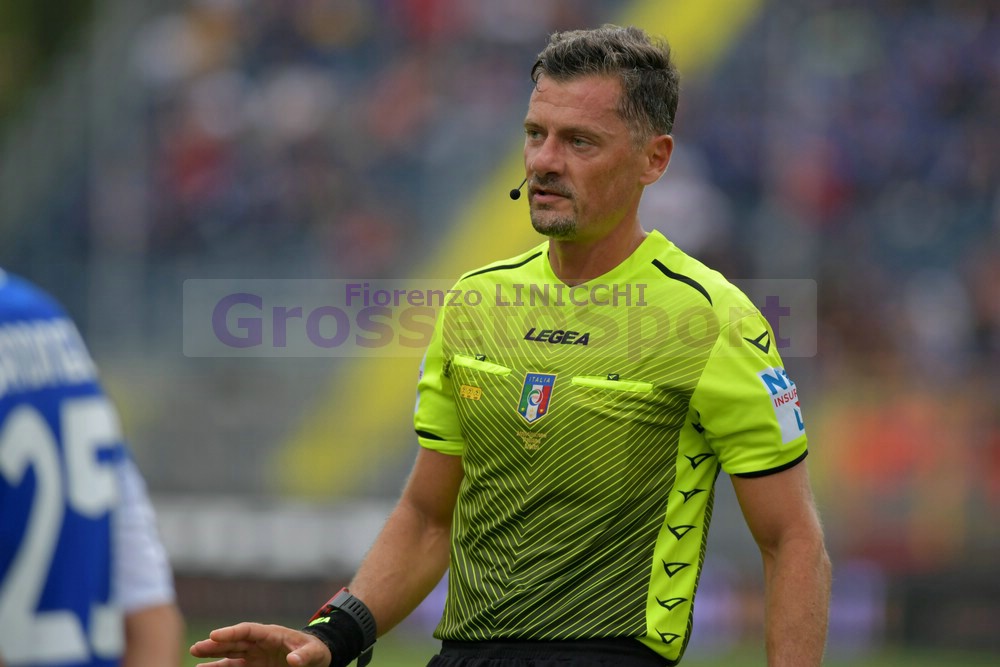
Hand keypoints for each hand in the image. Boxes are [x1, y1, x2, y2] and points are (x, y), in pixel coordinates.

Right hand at [190, 622, 330, 666]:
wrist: (315, 659)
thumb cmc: (315, 651)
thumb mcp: (314, 652)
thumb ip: (304, 655)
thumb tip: (294, 661)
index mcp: (272, 633)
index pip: (248, 630)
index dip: (231, 632)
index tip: (214, 635)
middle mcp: (259, 643)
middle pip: (234, 641)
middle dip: (216, 644)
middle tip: (196, 648)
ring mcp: (255, 655)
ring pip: (230, 654)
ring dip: (213, 655)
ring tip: (195, 655)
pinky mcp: (254, 666)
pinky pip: (234, 666)